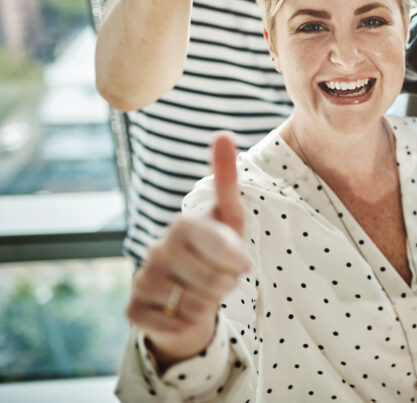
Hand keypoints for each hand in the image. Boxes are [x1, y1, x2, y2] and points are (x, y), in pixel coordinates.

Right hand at [125, 132, 250, 368]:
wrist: (190, 291)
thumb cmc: (217, 250)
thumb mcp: (230, 217)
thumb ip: (227, 180)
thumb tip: (222, 134)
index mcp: (184, 224)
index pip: (220, 246)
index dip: (237, 260)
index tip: (243, 262)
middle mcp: (157, 247)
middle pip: (213, 281)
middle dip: (226, 284)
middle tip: (220, 277)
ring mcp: (142, 278)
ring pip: (195, 305)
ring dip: (208, 305)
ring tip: (203, 291)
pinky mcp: (132, 308)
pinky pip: (171, 324)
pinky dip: (185, 324)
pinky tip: (182, 311)